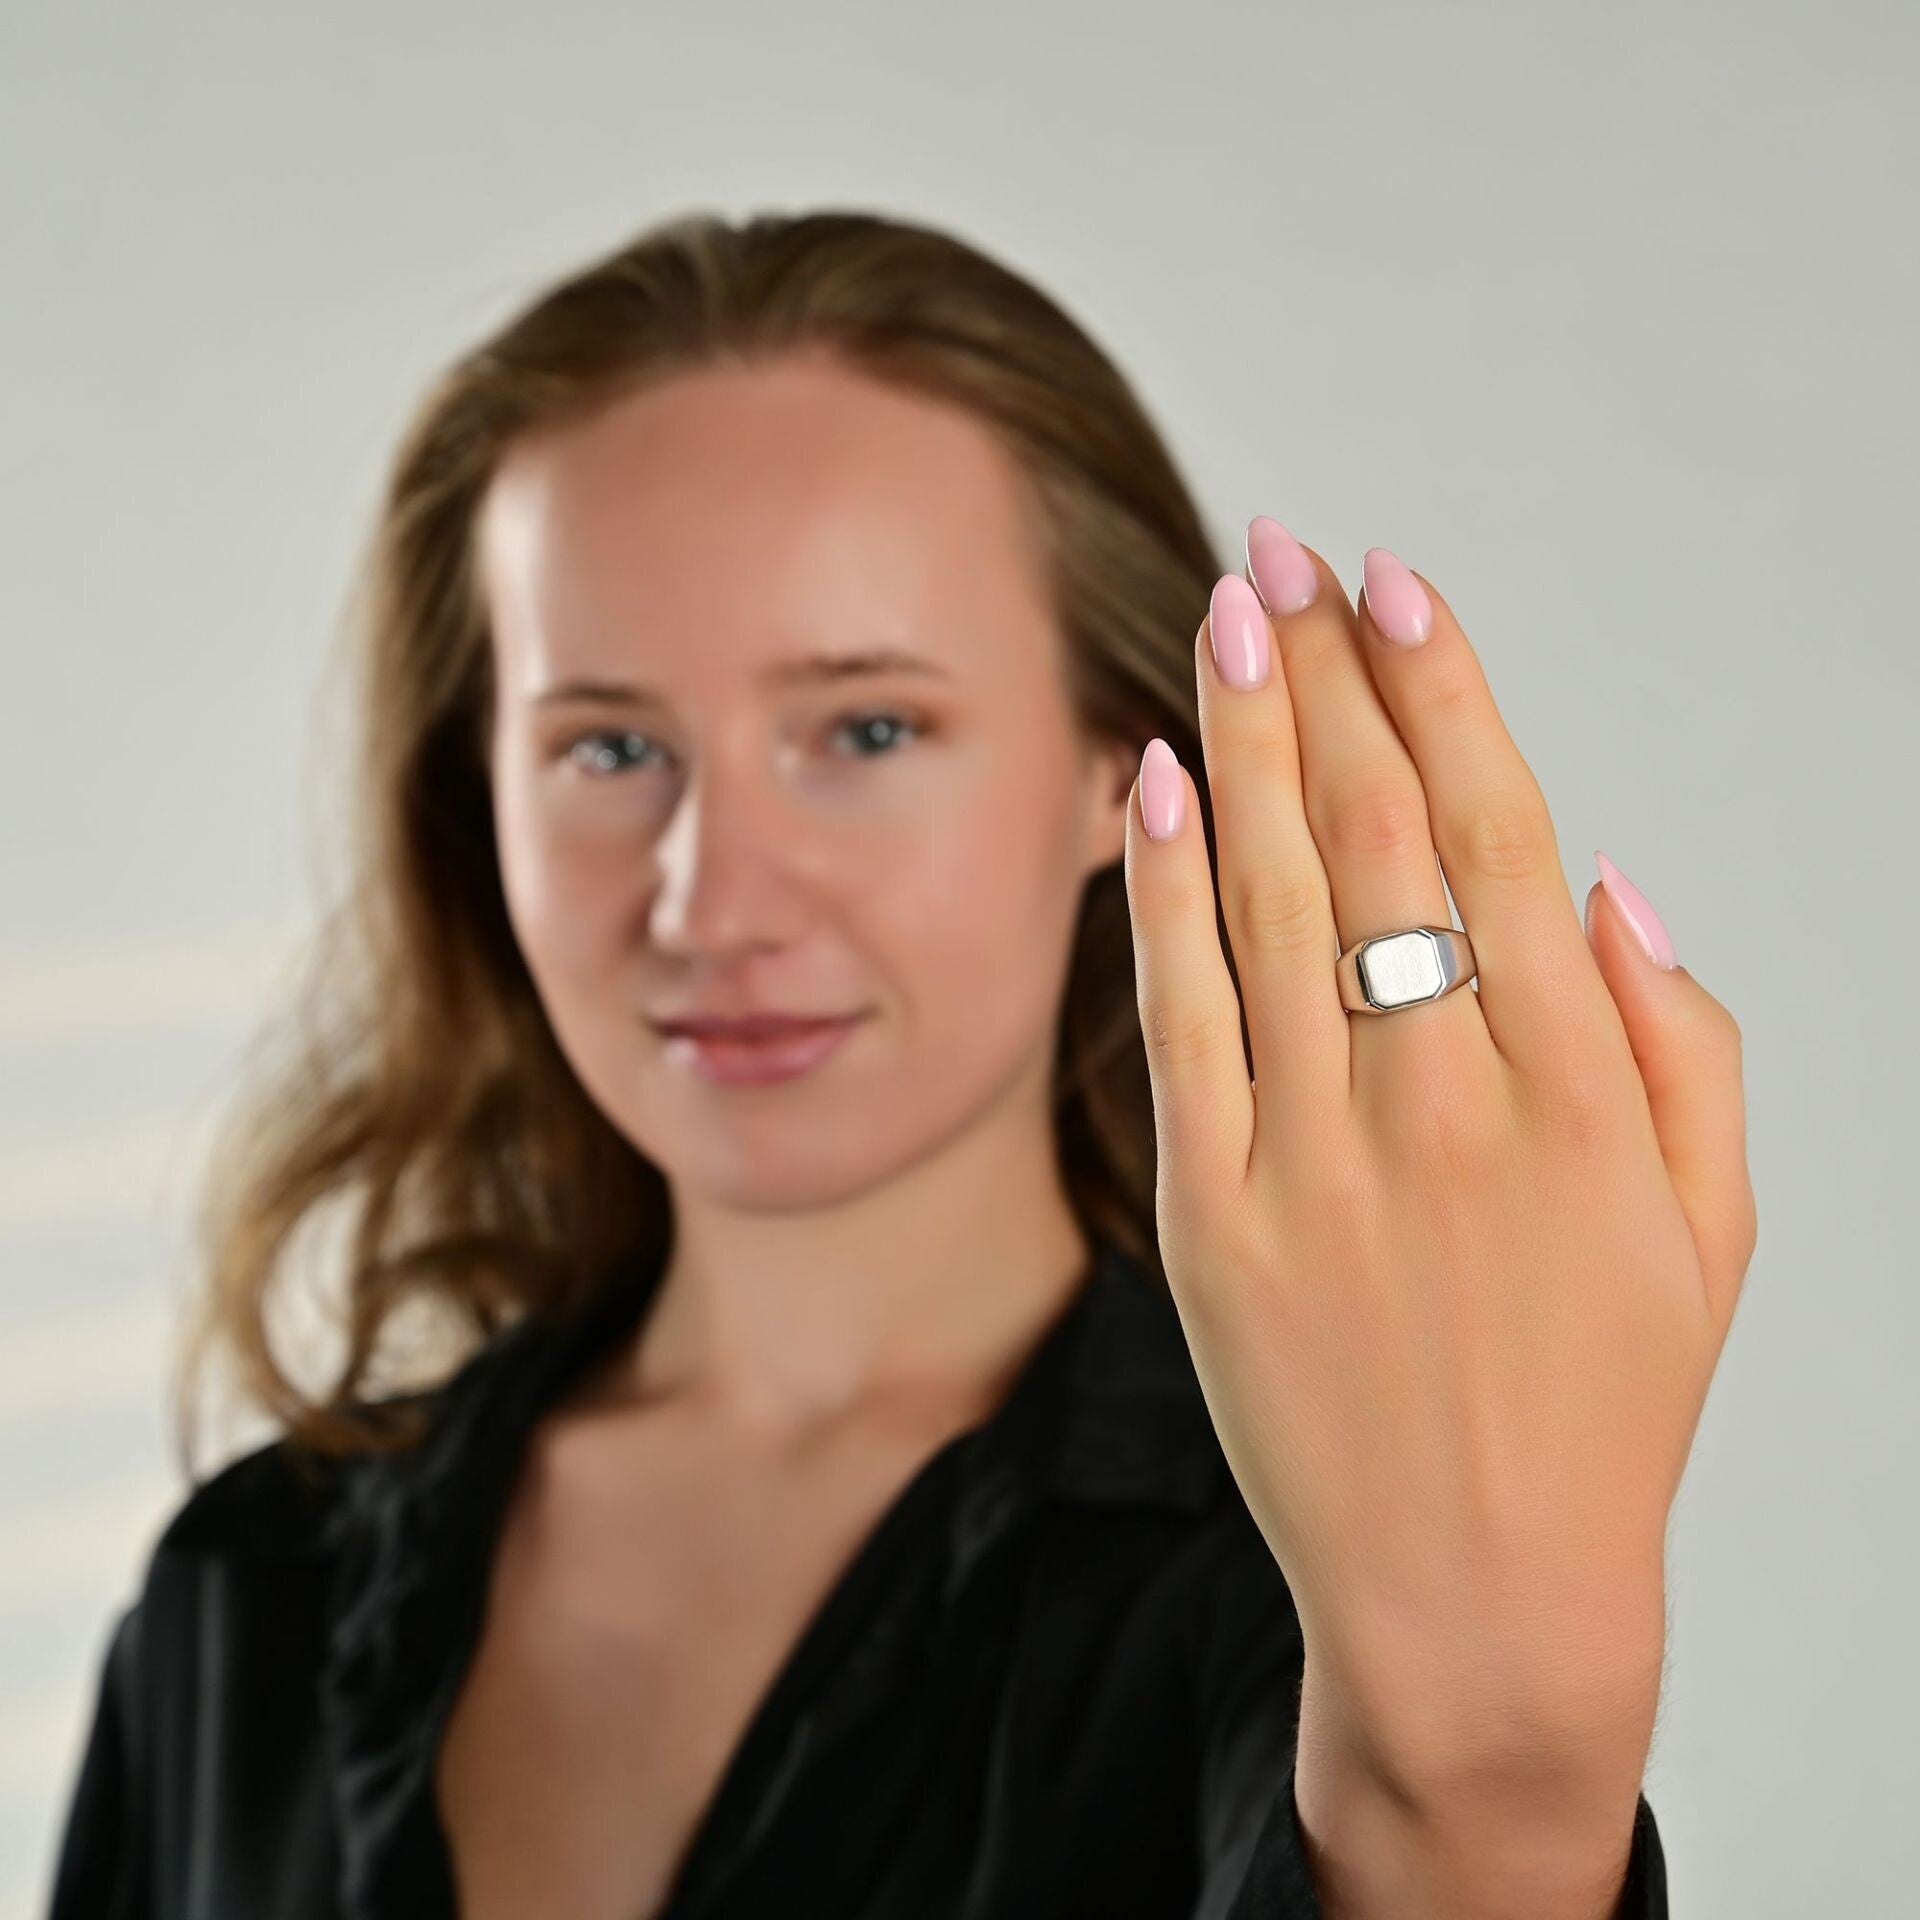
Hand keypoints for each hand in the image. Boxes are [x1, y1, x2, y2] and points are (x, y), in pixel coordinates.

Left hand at [1122, 525, 1755, 1779]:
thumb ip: (1684, 1047)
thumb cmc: (1604, 1405)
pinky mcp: (1216, 1222)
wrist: (1476, 1598)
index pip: (1498, 837)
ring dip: (1243, 741)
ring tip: (1226, 618)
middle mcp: (1449, 1104)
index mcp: (1582, 1091)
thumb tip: (1610, 883)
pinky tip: (1157, 784)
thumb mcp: (1710, 1233)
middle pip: (1373, 837)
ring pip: (1270, 902)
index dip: (1442, 695)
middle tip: (1286, 555)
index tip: (1399, 588)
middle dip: (1328, 676)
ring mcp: (1322, 1163)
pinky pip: (1185, 1023)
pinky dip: (1166, 894)